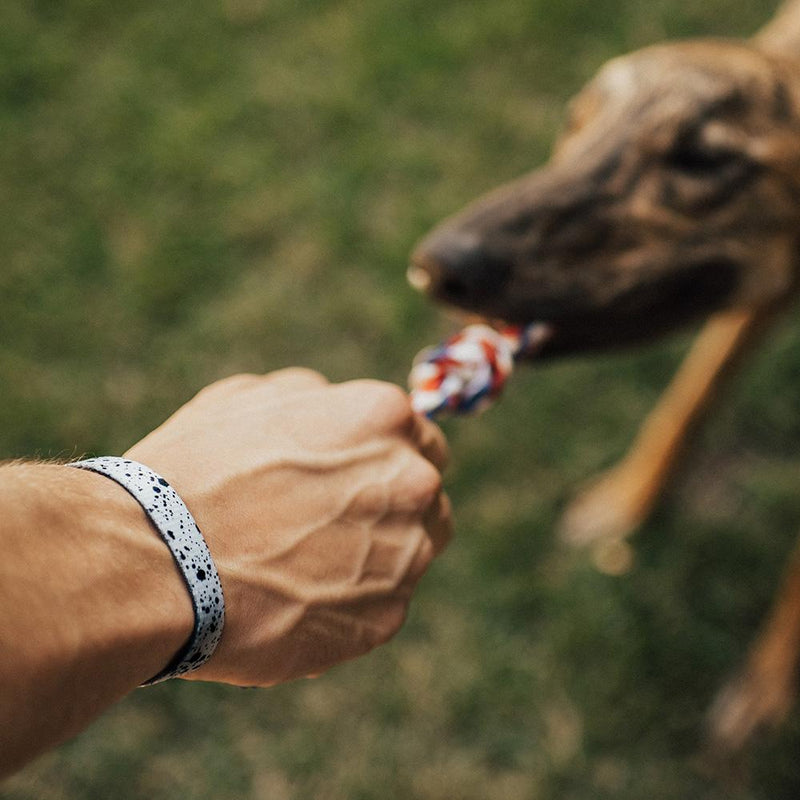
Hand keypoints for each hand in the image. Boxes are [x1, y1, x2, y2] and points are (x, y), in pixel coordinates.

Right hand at [125, 369, 451, 685]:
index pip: (422, 436)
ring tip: (310, 563)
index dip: (391, 456)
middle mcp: (412, 481)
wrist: (160, 564)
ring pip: (413, 549)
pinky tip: (299, 599)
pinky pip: (383, 603)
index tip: (362, 474)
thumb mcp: (247, 398)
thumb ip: (312, 397)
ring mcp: (405, 553)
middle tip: (335, 520)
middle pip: (425, 494)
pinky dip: (353, 603)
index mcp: (384, 416)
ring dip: (378, 552)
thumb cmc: (196, 471)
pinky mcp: (387, 617)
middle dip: (392, 502)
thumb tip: (335, 404)